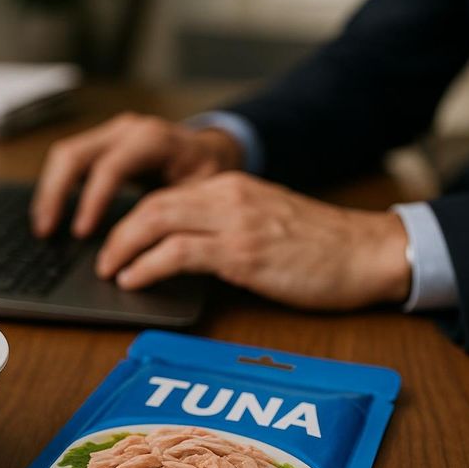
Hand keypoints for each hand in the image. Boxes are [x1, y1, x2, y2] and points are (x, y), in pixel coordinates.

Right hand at [31, 112, 243, 237]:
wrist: (210, 153)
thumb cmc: (208, 176)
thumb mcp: (203, 194)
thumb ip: (175, 214)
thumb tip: (149, 252)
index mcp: (154, 139)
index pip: (111, 166)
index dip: (92, 200)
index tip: (82, 233)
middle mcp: (127, 130)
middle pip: (75, 154)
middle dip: (56, 194)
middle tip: (46, 231)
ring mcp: (110, 134)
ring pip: (65, 155)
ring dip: (49, 191)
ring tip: (43, 227)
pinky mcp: (101, 144)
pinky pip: (69, 160)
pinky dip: (56, 187)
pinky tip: (51, 213)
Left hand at [95, 172, 411, 309]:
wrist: (368, 252)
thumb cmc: (322, 247)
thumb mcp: (266, 222)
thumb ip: (226, 227)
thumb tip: (182, 253)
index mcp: (232, 187)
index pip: (165, 194)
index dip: (131, 220)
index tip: (115, 242)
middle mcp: (228, 196)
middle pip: (151, 204)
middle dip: (117, 233)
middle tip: (101, 260)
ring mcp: (235, 222)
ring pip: (156, 222)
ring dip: (123, 249)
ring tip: (110, 272)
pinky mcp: (242, 252)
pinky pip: (178, 253)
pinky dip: (147, 266)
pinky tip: (134, 281)